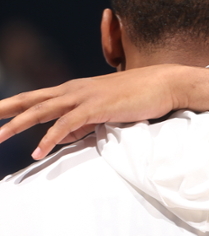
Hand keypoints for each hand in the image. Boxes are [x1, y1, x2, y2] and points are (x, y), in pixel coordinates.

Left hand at [0, 64, 208, 159]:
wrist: (164, 84)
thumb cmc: (140, 97)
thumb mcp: (107, 111)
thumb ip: (83, 123)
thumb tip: (63, 137)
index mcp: (74, 90)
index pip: (35, 97)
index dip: (12, 105)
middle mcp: (72, 90)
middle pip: (29, 100)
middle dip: (4, 111)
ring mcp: (83, 97)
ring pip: (40, 111)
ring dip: (16, 126)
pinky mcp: (95, 108)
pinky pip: (65, 125)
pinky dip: (48, 139)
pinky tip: (36, 152)